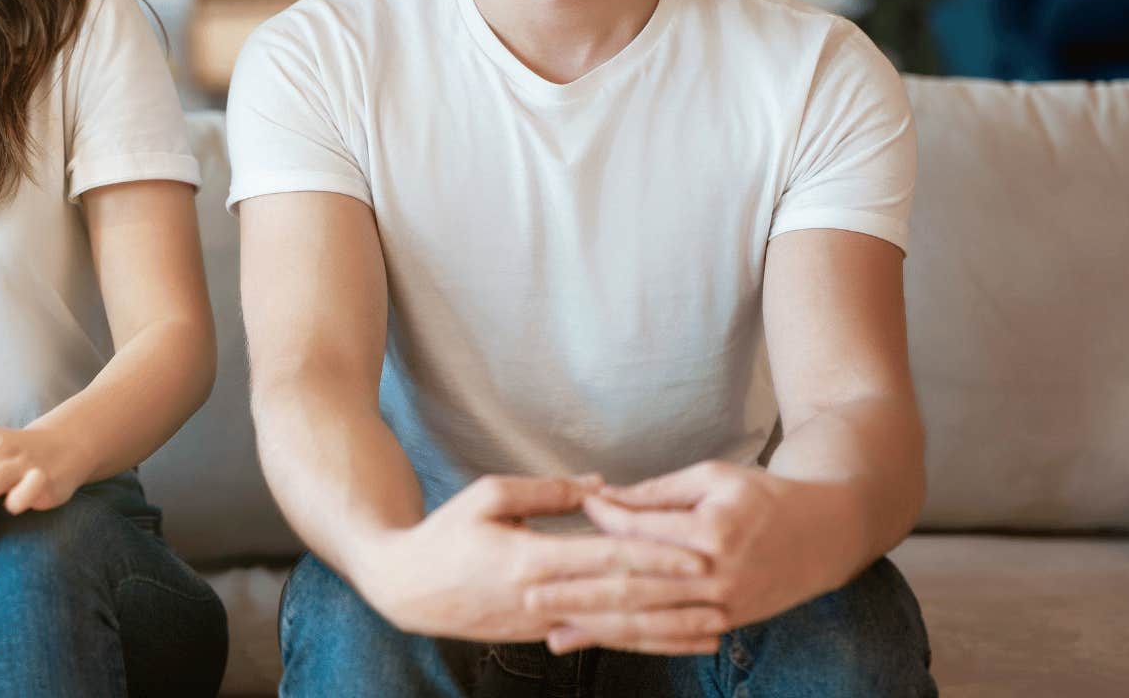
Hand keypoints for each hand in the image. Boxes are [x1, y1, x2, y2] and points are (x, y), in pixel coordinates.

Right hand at [355, 474, 712, 644]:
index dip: (654, 556)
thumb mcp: (487, 495)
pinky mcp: (540, 635)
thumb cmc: (444, 534)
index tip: (696, 552)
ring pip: (615, 628)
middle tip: (723, 591)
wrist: (406, 589)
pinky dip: (640, 642)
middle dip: (675, 597)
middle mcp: (542, 598)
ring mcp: (542, 623)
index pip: (605, 558)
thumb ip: (545, 491)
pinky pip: (599, 638)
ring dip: (668, 630)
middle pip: (620, 598)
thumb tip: (599, 486)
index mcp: (530, 559)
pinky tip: (671, 642)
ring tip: (713, 628)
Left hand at [554, 460, 855, 654]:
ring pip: (648, 621)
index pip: (640, 531)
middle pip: (634, 586)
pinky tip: (597, 643)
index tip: (567, 514)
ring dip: (596, 629)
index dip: (601, 522)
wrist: (826, 534)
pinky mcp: (725, 622)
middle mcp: (715, 574)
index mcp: (711, 530)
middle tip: (529, 593)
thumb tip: (602, 500)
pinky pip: (669, 636)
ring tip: (550, 631)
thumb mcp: (713, 476)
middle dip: (577, 593)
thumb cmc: (763, 495)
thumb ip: (657, 493)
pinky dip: (630, 642)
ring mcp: (722, 605)